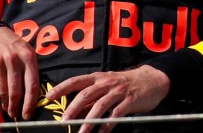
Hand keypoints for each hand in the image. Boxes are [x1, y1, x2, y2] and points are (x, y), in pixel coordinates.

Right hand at [0, 25, 39, 120]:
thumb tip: (33, 94)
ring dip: (6, 103)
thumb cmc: (12, 45)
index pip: (32, 84)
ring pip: (3, 91)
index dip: (30, 102)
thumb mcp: (26, 51)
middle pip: (16, 91)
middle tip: (16, 114)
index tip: (28, 113)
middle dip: (16, 106)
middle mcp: (14, 60)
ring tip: (9, 108)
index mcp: (28, 57)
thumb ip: (30, 69)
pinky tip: (0, 98)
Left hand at [46, 65, 170, 132]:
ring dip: (89, 121)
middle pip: (86, 94)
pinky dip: (108, 124)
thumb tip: (75, 112)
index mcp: (99, 78)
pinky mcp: (130, 100)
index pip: (76, 81)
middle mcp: (107, 82)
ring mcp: (119, 91)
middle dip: (73, 108)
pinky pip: (116, 113)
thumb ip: (93, 97)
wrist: (154, 79)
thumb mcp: (109, 86)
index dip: (62, 88)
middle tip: (64, 121)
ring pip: (100, 105)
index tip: (48, 97)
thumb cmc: (127, 84)